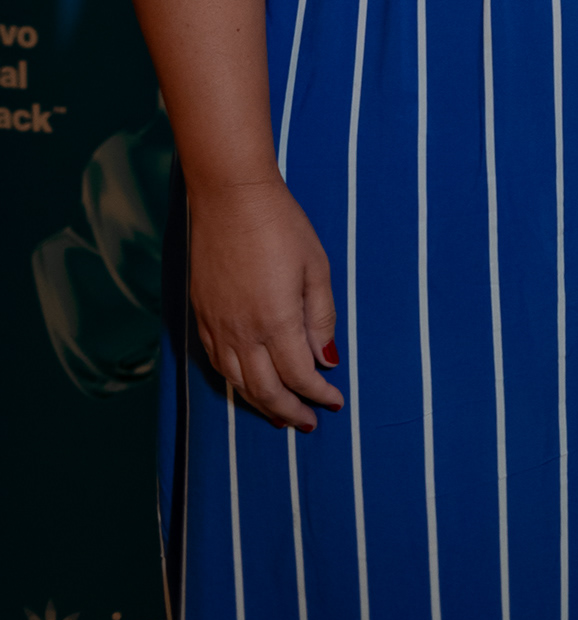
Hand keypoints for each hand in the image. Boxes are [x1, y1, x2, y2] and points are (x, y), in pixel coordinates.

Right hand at [188, 177, 342, 430]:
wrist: (229, 196)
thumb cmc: (281, 225)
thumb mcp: (316, 267)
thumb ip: (321, 318)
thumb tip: (327, 360)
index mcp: (277, 320)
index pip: (299, 375)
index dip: (318, 394)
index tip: (334, 402)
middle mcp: (243, 331)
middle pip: (266, 390)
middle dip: (290, 411)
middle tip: (308, 423)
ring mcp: (218, 325)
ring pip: (238, 382)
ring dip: (261, 404)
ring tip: (281, 414)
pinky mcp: (202, 316)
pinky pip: (217, 363)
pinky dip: (235, 382)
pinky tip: (247, 384)